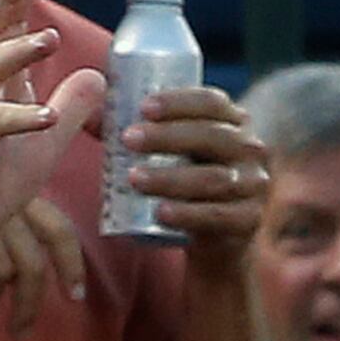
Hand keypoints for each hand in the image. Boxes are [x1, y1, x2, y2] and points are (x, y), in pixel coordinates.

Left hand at [116, 87, 270, 251]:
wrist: (216, 239)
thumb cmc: (185, 182)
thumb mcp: (168, 153)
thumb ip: (131, 130)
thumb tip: (85, 111)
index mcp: (233, 122)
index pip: (212, 102)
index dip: (179, 102)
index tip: (142, 107)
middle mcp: (251, 150)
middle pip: (212, 136)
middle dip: (168, 136)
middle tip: (127, 140)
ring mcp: (254, 187)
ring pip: (214, 178)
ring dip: (171, 177)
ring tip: (132, 179)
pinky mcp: (248, 221)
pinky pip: (218, 216)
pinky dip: (188, 214)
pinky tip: (160, 213)